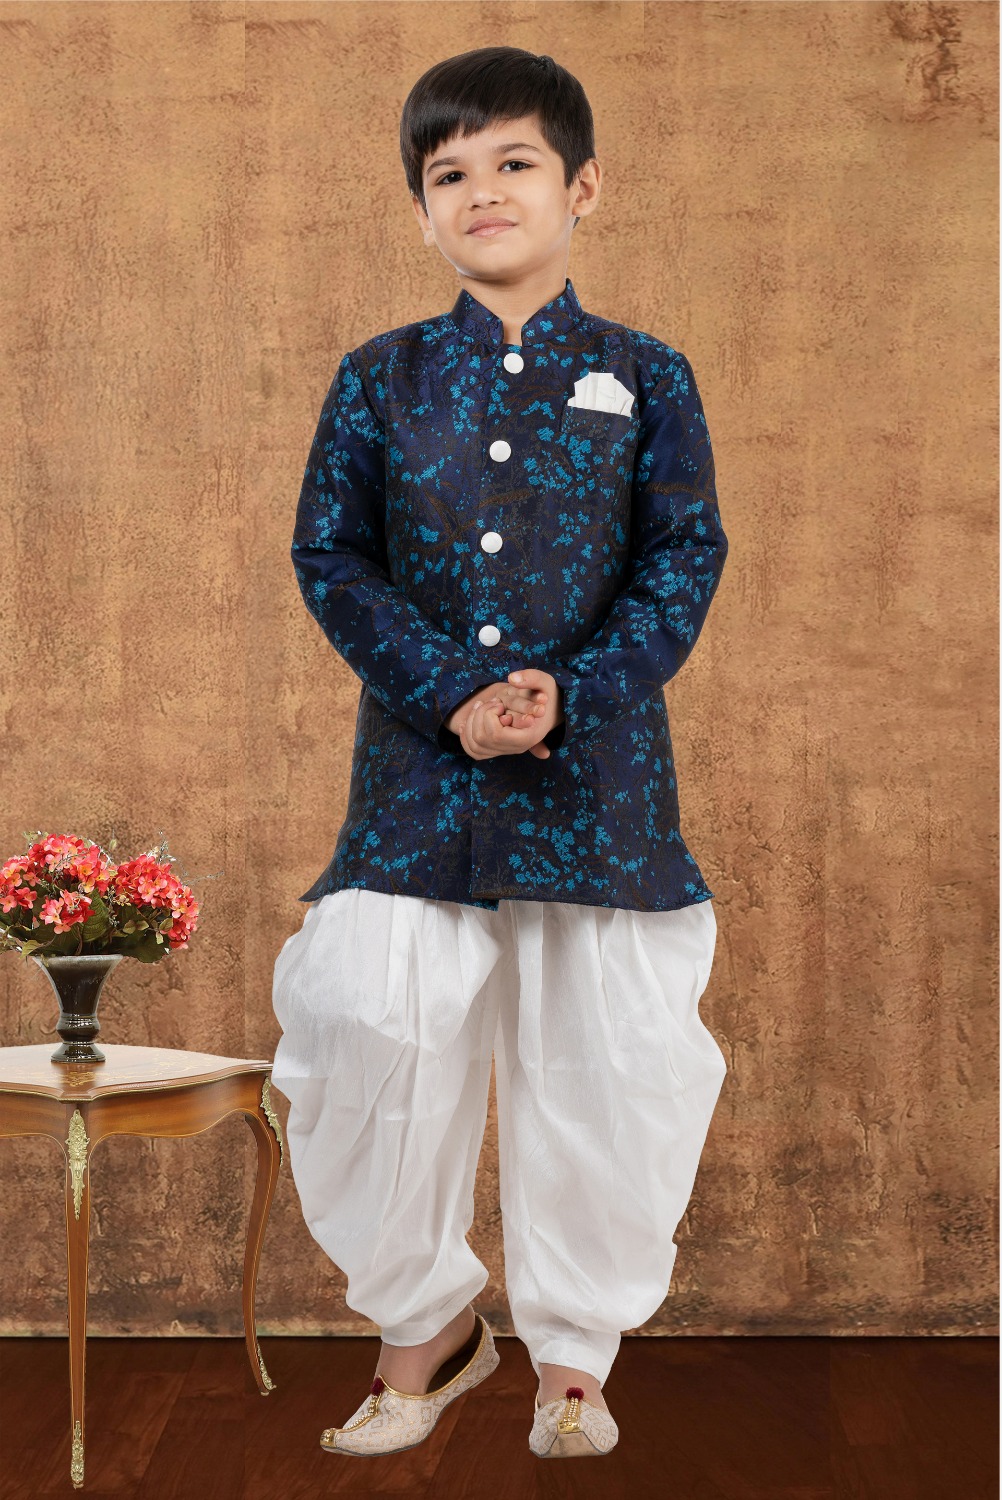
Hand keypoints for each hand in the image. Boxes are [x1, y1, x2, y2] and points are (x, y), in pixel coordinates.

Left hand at [444, 672, 561, 761]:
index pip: (496, 734)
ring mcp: (507, 750)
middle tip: (490, 702)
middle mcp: (517, 748)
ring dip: (471, 722)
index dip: (490, 716)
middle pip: (482, 739)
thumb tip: (512, 678)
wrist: (552, 707)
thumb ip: (531, 678)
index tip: (499, 703)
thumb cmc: (547, 693)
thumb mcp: (544, 682)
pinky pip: (473, 751)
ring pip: (474, 745)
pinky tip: (467, 721)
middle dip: (479, 716)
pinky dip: (466, 736)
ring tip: (481, 706)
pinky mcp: (498, 749)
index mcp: (528, 736)